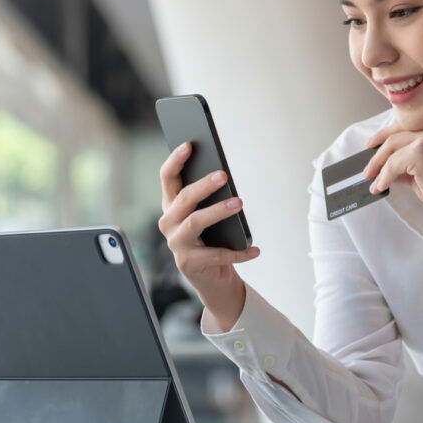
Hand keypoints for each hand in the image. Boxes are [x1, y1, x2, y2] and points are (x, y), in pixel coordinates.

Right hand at [158, 141, 260, 329]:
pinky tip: (255, 249)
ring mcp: (176, 244)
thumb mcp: (208, 215)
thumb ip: (209, 197)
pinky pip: (217, 254)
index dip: (175, 160)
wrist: (212, 278)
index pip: (167, 177)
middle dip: (203, 185)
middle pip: (184, 198)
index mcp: (171, 206)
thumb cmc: (212, 239)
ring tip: (239, 203)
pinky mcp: (188, 263)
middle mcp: (169, 223)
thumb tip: (224, 176)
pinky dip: (239, 252)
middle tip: (224, 175)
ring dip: (219, 211)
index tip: (189, 144)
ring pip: (196, 221)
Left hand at [362, 123, 422, 238]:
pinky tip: (381, 187)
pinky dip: (383, 177)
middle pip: (394, 137)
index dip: (385, 134)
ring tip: (372, 182)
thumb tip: (382, 164)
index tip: (371, 144)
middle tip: (367, 170)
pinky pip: (392, 164)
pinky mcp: (420, 153)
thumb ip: (405, 162)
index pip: (405, 126)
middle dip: (377, 154)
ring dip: (378, 168)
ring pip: (391, 150)